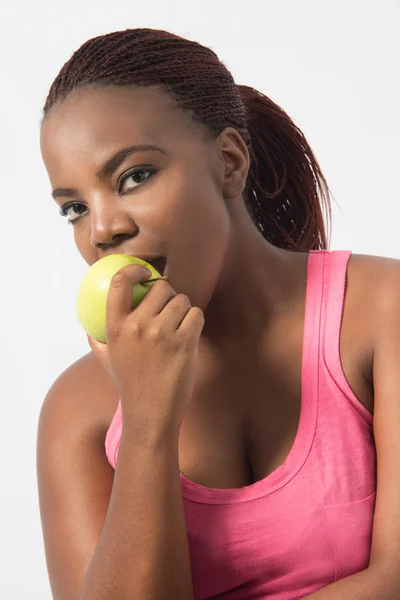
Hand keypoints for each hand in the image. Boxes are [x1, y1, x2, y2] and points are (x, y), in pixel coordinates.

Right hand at [88, 264, 203, 436]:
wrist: (151, 414)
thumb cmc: (130, 385)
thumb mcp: (107, 360)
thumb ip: (98, 339)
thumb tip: (89, 325)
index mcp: (115, 327)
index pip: (120, 283)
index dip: (134, 270)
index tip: (143, 272)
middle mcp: (137, 326)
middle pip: (161, 288)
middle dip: (169, 295)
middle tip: (169, 309)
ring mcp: (161, 333)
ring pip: (182, 300)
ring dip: (184, 310)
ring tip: (179, 327)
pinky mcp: (184, 342)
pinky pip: (196, 314)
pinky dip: (196, 322)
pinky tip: (189, 335)